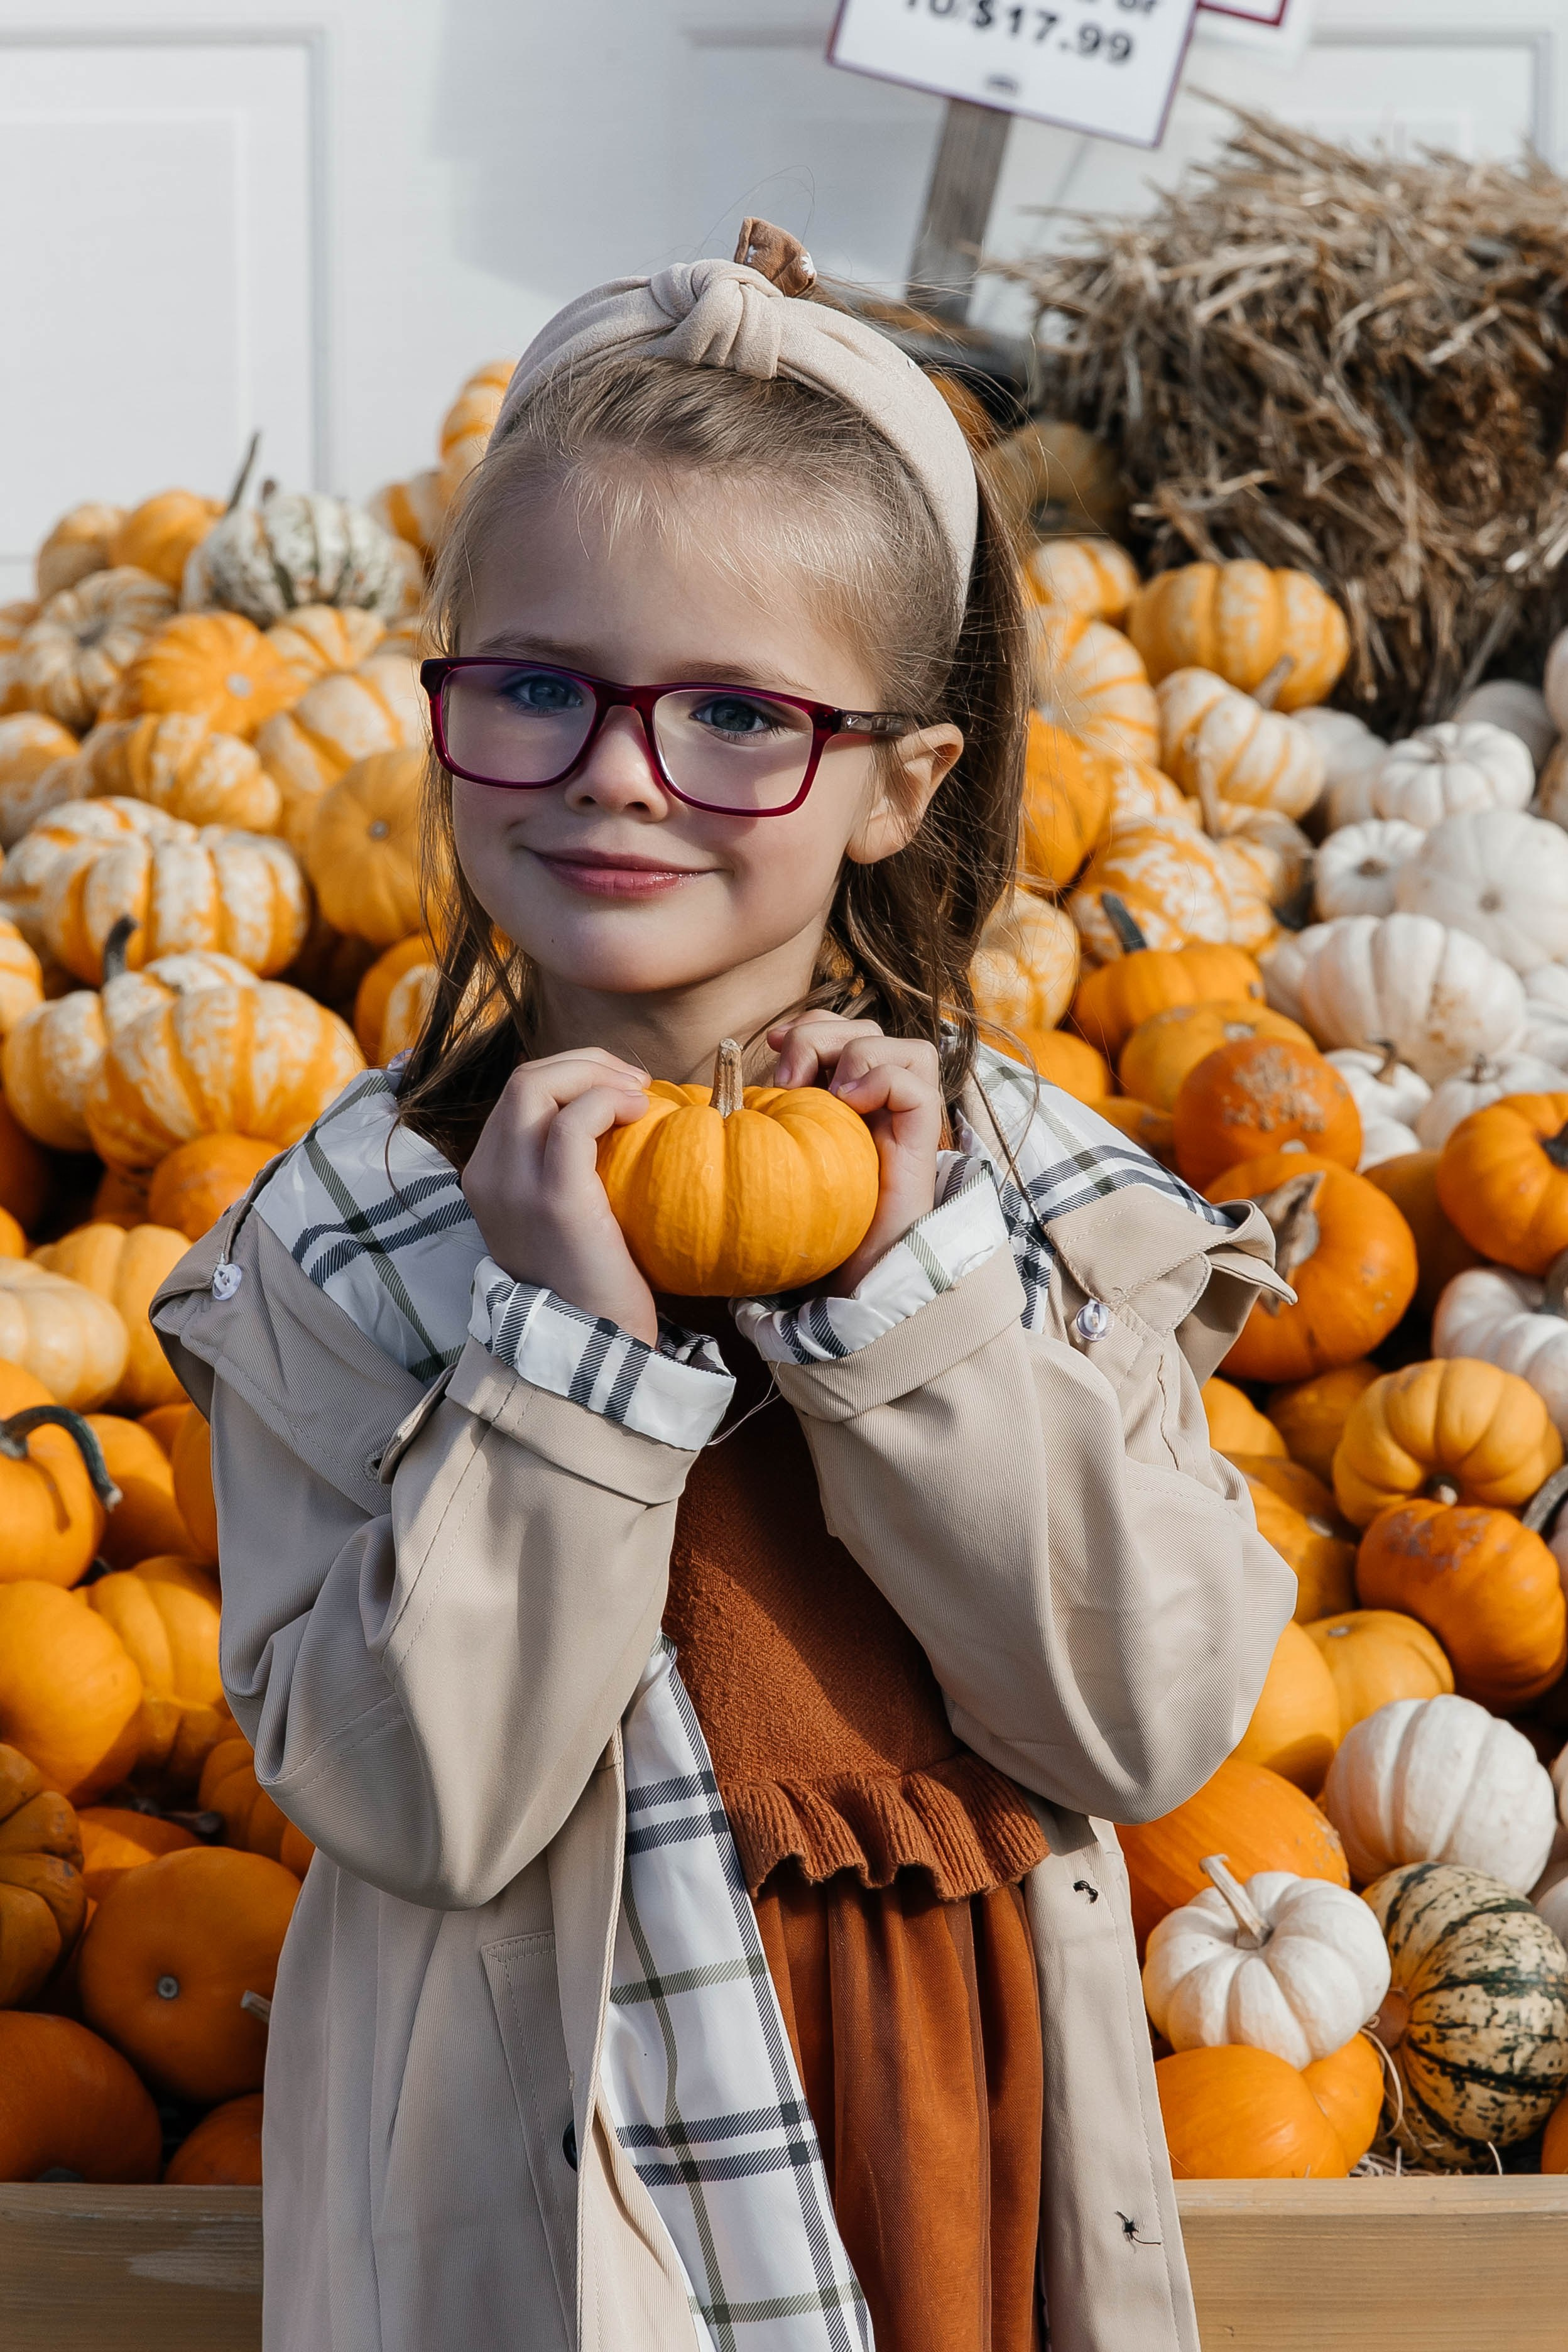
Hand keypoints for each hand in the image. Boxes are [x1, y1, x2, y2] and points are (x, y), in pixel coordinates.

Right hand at [462, 1049, 657, 1343]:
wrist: (592, 1345)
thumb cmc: (590, 1281)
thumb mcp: (558, 1218)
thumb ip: (560, 1171)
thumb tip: (606, 1118)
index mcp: (486, 1177)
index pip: (518, 1094)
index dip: (571, 1074)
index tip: (619, 1087)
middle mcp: (488, 1176)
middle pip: (524, 1078)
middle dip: (585, 1063)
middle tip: (634, 1081)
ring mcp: (515, 1187)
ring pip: (536, 1084)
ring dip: (596, 1073)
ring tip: (639, 1092)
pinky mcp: (555, 1199)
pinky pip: (574, 1121)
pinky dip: (607, 1100)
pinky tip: (640, 1112)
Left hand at [767, 1015, 941, 1293]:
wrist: (846, 1274)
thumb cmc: (810, 1220)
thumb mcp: (783, 1154)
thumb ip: (773, 1113)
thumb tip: (745, 1073)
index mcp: (849, 1097)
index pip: (841, 1028)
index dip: (809, 1022)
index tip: (770, 1045)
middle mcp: (883, 1103)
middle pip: (868, 1028)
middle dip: (821, 1036)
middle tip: (788, 1081)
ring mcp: (907, 1121)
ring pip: (907, 1047)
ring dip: (858, 1055)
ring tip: (831, 1096)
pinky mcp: (922, 1142)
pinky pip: (916, 1083)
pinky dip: (881, 1080)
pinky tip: (852, 1105)